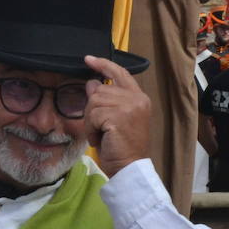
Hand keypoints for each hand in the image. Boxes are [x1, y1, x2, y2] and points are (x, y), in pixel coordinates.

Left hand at [83, 55, 150, 176]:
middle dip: (93, 110)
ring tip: (102, 135)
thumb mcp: (113, 120)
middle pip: (100, 90)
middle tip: (101, 130)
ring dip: (91, 121)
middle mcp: (137, 99)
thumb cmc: (122, 148)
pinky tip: (101, 139)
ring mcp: (129, 106)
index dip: (104, 65)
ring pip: (94, 102)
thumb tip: (91, 83)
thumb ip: (106, 100)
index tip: (88, 59)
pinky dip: (91, 129)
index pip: (120, 73)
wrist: (130, 168)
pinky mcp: (119, 116)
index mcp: (139, 98)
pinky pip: (93, 115)